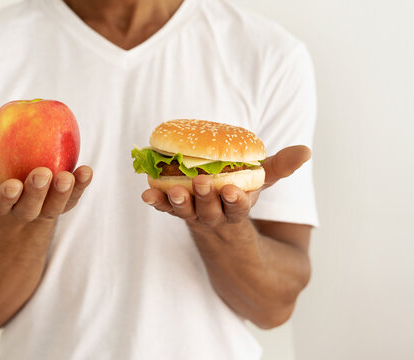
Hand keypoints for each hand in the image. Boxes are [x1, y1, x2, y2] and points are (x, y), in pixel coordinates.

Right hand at [0, 119, 92, 222]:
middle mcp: (23, 210)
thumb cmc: (2, 169)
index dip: (6, 197)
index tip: (12, 185)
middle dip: (36, 193)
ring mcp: (46, 209)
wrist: (28, 188)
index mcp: (0, 202)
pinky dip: (81, 185)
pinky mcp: (66, 203)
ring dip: (62, 192)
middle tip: (42, 174)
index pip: (1, 203)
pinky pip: (74, 196)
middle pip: (29, 208)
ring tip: (67, 176)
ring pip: (54, 206)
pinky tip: (86, 171)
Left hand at [141, 145, 310, 227]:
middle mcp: (215, 216)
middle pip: (209, 211)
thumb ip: (281, 166)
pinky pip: (164, 208)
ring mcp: (193, 215)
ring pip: (185, 212)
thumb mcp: (262, 180)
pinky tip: (146, 194)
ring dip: (177, 202)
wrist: (218, 217)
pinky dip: (156, 202)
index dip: (235, 201)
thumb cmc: (240, 192)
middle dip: (205, 199)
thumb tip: (306, 150)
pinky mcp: (175, 209)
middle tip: (201, 183)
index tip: (231, 191)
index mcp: (237, 209)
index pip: (238, 208)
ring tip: (171, 191)